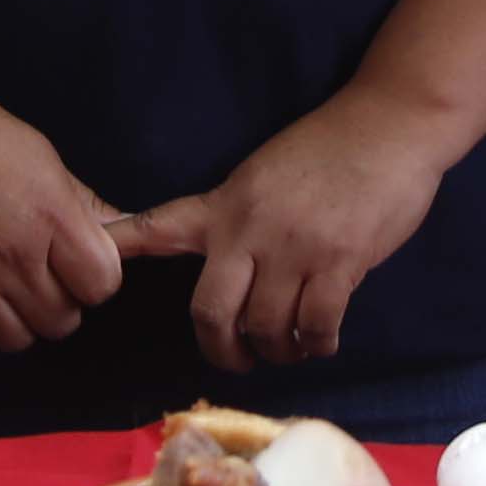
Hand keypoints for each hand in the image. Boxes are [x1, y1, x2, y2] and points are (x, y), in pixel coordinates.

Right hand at [0, 85, 129, 360]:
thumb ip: (85, 208)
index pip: (101, 284)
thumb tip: (128, 237)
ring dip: (21, 321)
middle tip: (40, 274)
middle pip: (61, 320)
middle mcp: (14, 254)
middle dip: (59, 300)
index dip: (95, 278)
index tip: (79, 264)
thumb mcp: (46, 161)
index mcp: (52, 215)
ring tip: (8, 290)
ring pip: (18, 340)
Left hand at [113, 89, 461, 373]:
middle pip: (212, 311)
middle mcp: (251, 229)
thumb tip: (233, 267)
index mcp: (227, 203)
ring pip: (266, 328)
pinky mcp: (340, 262)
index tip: (94, 256)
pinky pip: (315, 327)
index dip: (124, 244)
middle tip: (239, 358)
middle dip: (222, 349)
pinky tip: (320, 341)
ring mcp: (295, 248)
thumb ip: (242, 217)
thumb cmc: (330, 148)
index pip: (161, 225)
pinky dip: (315, 345)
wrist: (390, 126)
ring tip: (288, 349)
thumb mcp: (264, 174)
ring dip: (277, 351)